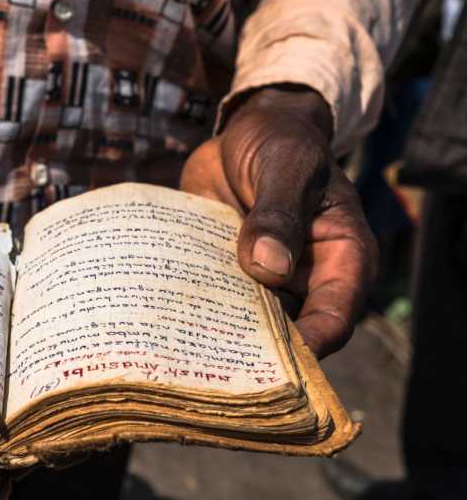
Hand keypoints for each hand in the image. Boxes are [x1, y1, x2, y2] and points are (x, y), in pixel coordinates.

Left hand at [181, 86, 377, 357]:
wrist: (247, 131)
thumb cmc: (282, 143)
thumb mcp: (285, 166)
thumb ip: (278, 212)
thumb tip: (270, 267)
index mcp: (341, 261)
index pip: (333, 320)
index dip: (306, 348)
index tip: (268, 365)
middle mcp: (305, 282)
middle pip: (285, 338)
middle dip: (249, 355)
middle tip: (207, 368)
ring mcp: (264, 284)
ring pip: (243, 327)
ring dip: (212, 338)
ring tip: (174, 352)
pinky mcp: (227, 277)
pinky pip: (211, 304)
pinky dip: (189, 313)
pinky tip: (157, 323)